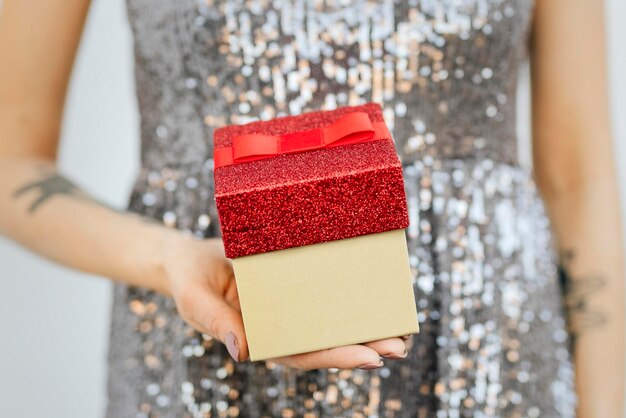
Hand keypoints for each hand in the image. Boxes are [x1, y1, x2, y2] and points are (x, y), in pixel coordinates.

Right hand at [160, 233, 411, 369]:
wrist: (189, 257)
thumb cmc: (189, 280)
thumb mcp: (193, 300)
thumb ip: (214, 322)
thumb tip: (241, 351)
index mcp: (260, 338)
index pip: (301, 353)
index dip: (335, 357)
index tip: (370, 358)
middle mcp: (282, 324)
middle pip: (325, 341)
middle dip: (363, 347)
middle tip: (399, 348)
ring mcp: (290, 304)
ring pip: (331, 319)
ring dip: (365, 326)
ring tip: (401, 330)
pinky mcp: (295, 280)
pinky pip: (324, 290)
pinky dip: (349, 295)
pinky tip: (375, 293)